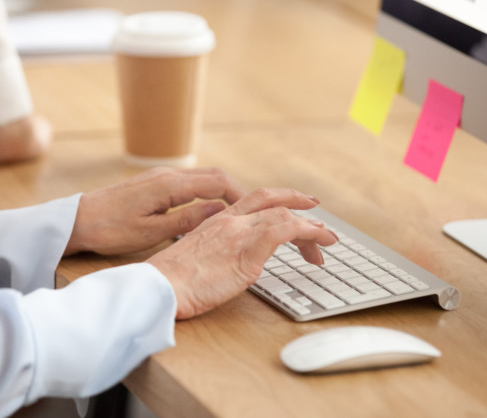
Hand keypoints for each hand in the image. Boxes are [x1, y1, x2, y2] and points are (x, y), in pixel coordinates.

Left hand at [65, 167, 245, 255]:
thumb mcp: (150, 233)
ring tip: (236, 213)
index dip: (240, 196)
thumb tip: (219, 211)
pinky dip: (205, 192)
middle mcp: (167, 175)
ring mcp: (159, 177)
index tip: (255, 212)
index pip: (217, 183)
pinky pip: (188, 182)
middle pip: (214, 175)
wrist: (76, 220)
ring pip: (201, 177)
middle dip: (237, 191)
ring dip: (221, 191)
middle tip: (253, 211)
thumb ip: (186, 220)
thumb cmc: (109, 229)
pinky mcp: (153, 183)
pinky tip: (208, 210)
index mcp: (169, 186)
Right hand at [147, 188, 338, 319]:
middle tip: (315, 207)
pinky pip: (285, 230)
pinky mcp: (247, 248)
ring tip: (327, 240)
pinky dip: (307, 232)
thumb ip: (213, 256)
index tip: (288, 208)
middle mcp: (227, 220)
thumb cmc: (168, 283)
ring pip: (283, 215)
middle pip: (270, 199)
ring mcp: (238, 232)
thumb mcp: (193, 262)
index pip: (250, 202)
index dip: (274, 202)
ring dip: (310, 226)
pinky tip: (318, 242)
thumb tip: (227, 265)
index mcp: (213, 222)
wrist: (158, 287)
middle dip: (296, 200)